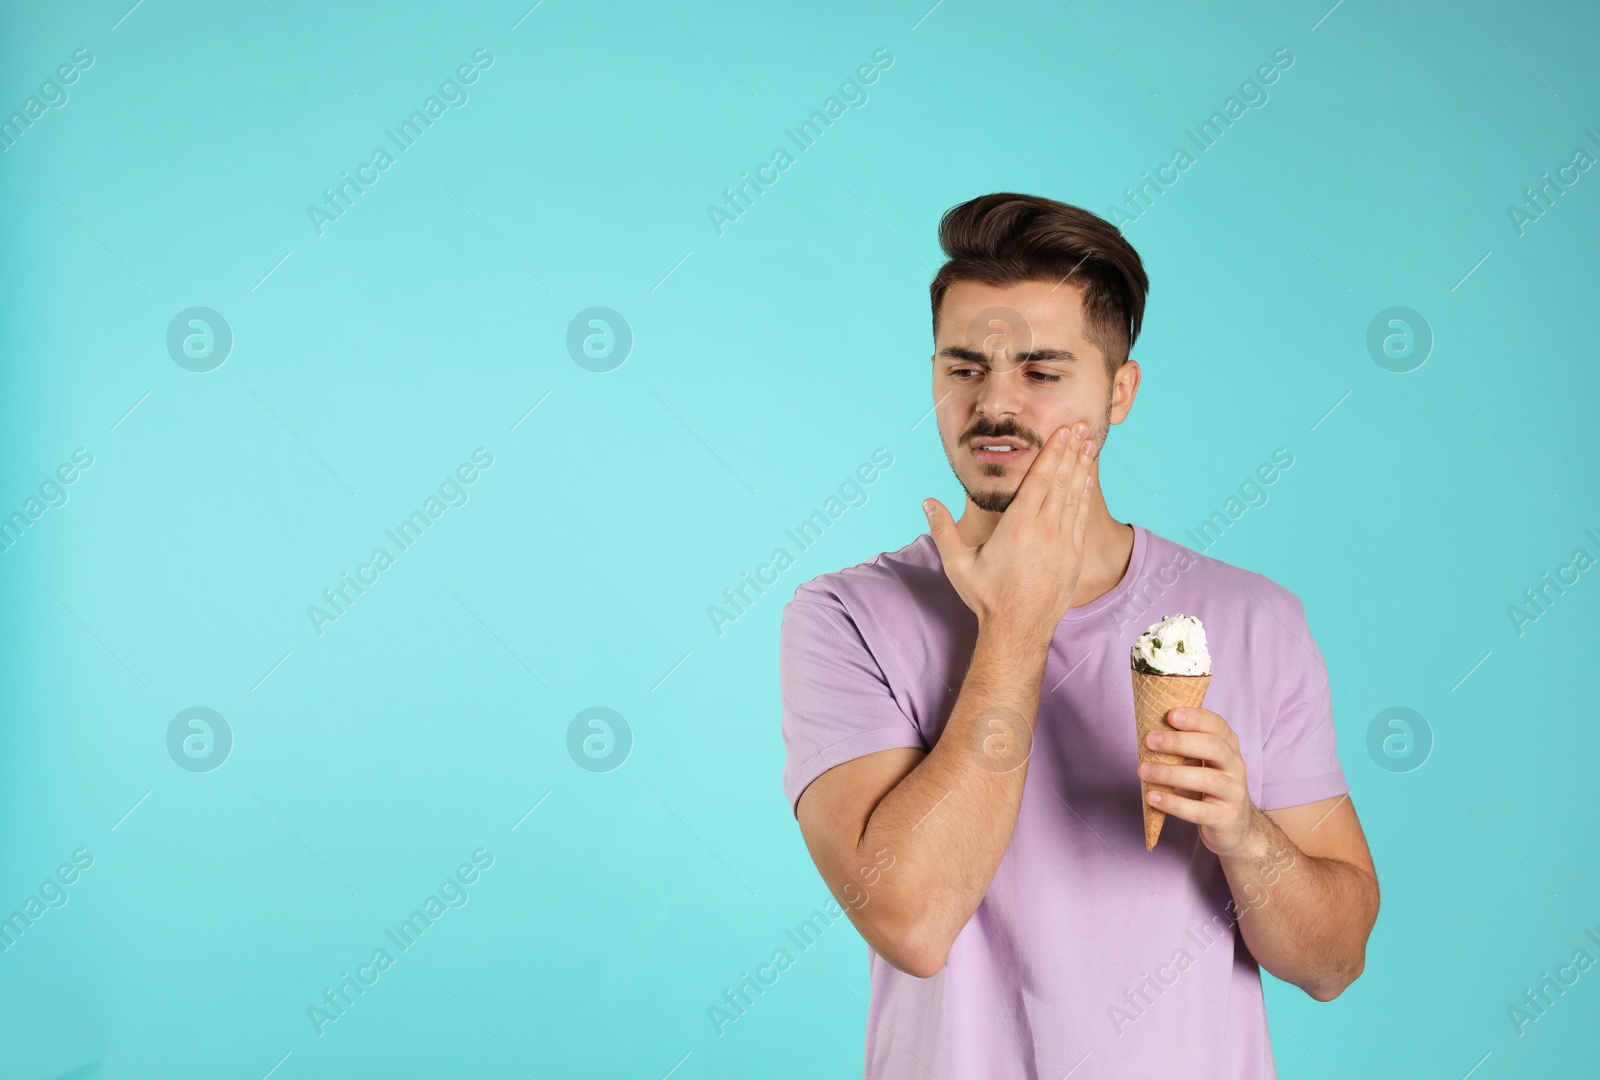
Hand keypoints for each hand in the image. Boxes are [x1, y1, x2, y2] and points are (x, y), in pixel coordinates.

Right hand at [923, 422, 1098, 639]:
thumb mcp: (959, 564)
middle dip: (1071, 451)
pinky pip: (1081, 516)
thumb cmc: (987, 597)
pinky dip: (1085, 494)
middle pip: (1061, 481)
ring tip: (1088, 444)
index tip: (1061, 432)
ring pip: (1075, 496)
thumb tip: (927, 502)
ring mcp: (1063, 543)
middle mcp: (1045, 530)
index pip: (1039, 480)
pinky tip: (1087, 480)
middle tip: (1080, 426)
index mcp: (1018, 527)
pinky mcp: (1074, 556)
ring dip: (1082, 467)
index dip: (1052, 452)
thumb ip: (943, 531)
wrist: (1019, 630)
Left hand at [1139, 707, 1262, 857]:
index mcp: (1229, 747)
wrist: (1236, 827)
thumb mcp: (1202, 763)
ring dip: (1170, 773)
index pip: (1218, 725)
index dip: (1195, 718)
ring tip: (1143, 771)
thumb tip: (1149, 733)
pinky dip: (1174, 803)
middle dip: (1179, 741)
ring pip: (1206, 779)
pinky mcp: (1226, 818)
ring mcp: (1234, 793)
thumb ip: (1183, 748)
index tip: (1170, 715)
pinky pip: (1199, 810)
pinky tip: (1153, 797)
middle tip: (1149, 740)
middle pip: (1214, 747)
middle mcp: (1236, 767)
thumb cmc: (1209, 788)